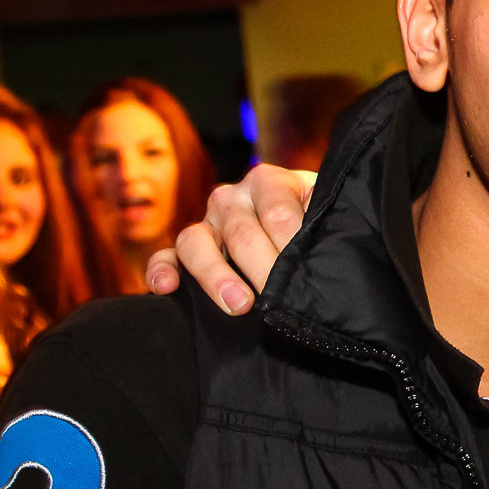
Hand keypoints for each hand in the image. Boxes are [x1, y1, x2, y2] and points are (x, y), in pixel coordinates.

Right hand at [145, 166, 316, 313]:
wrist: (302, 232)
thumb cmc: (317, 225)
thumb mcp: (327, 216)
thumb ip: (326, 225)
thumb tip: (327, 248)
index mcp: (269, 182)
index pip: (278, 214)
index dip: (292, 247)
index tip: (306, 276)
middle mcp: (232, 197)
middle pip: (241, 233)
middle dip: (263, 271)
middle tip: (280, 301)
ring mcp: (205, 223)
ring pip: (196, 241)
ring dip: (216, 276)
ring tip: (239, 306)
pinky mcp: (184, 249)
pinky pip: (165, 257)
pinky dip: (161, 271)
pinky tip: (167, 289)